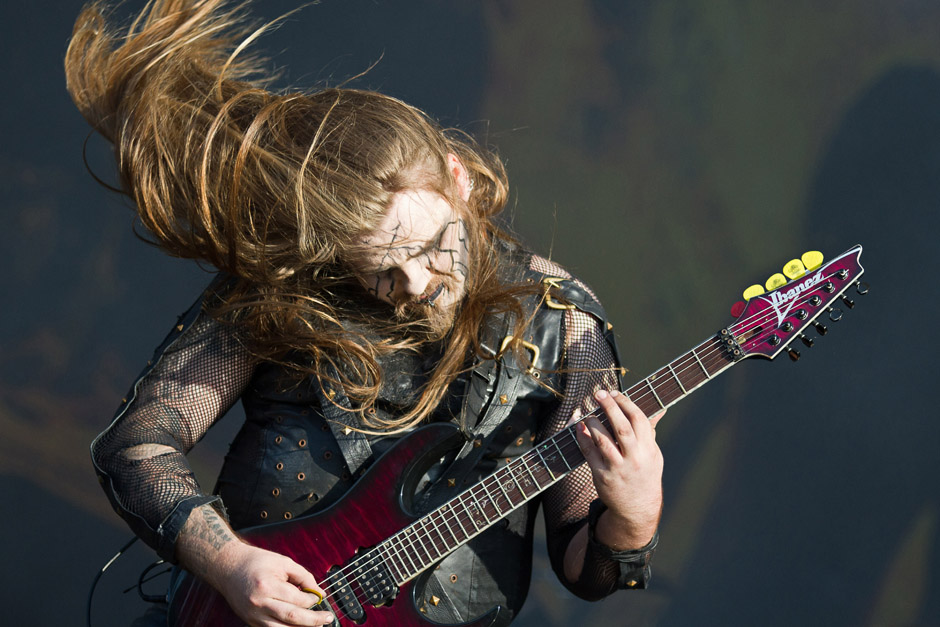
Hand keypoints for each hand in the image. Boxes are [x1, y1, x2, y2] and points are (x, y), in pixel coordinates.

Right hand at [210, 542, 333, 626]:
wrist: (228, 568)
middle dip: (313, 620)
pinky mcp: (251, 622)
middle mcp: (259, 604)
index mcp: (267, 586)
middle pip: (292, 618)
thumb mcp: (283, 562)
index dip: (312, 600)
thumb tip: (319, 592)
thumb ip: (303, 577)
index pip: (297, 599)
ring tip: (317, 626)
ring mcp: (254, 616)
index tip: (320, 597)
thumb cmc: (256, 562)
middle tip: (328, 618)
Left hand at [574, 389, 663, 548]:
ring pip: (603, 441)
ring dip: (593, 423)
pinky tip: (579, 427)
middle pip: (622, 428)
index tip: (615, 393)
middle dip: (610, 407)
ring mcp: (618, 468)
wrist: (637, 509)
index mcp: (649, 449)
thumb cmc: (645, 475)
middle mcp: (634, 458)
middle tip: (599, 393)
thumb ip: (651, 430)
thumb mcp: (653, 454)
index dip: (626, 404)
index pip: (639, 420)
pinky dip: (582, 438)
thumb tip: (661, 408)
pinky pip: (589, 454)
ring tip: (587, 412)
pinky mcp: (602, 476)